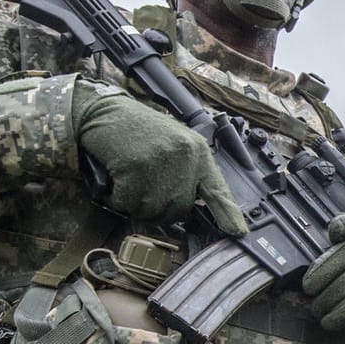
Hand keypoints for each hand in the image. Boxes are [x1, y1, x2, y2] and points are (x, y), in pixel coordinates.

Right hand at [70, 85, 245, 232]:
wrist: (106, 112)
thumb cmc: (138, 131)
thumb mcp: (174, 145)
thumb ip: (186, 173)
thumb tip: (188, 207)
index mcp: (198, 151)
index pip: (217, 189)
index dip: (228, 214)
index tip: (238, 232)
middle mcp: (185, 157)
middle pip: (178, 210)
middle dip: (159, 207)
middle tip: (144, 186)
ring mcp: (161, 163)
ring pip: (151, 211)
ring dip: (134, 203)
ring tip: (129, 177)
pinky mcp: (136, 168)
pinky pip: (126, 204)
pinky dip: (116, 198)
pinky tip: (116, 179)